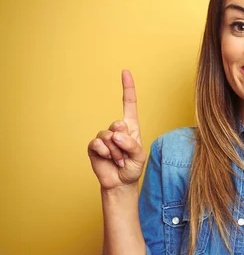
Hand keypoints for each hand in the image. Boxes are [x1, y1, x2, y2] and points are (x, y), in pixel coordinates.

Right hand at [87, 70, 146, 190]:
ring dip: (115, 151)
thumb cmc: (132, 168)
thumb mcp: (139, 156)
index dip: (127, 88)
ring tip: (119, 160)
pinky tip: (108, 159)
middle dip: (124, 142)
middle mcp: (117, 129)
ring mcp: (104, 137)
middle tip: (125, 154)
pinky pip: (98, 143)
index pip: (129, 104)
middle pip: (118, 124)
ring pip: (108, 136)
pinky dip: (105, 153)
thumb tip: (116, 134)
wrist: (120, 183)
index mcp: (131, 127)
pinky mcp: (94, 146)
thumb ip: (131, 144)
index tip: (125, 71)